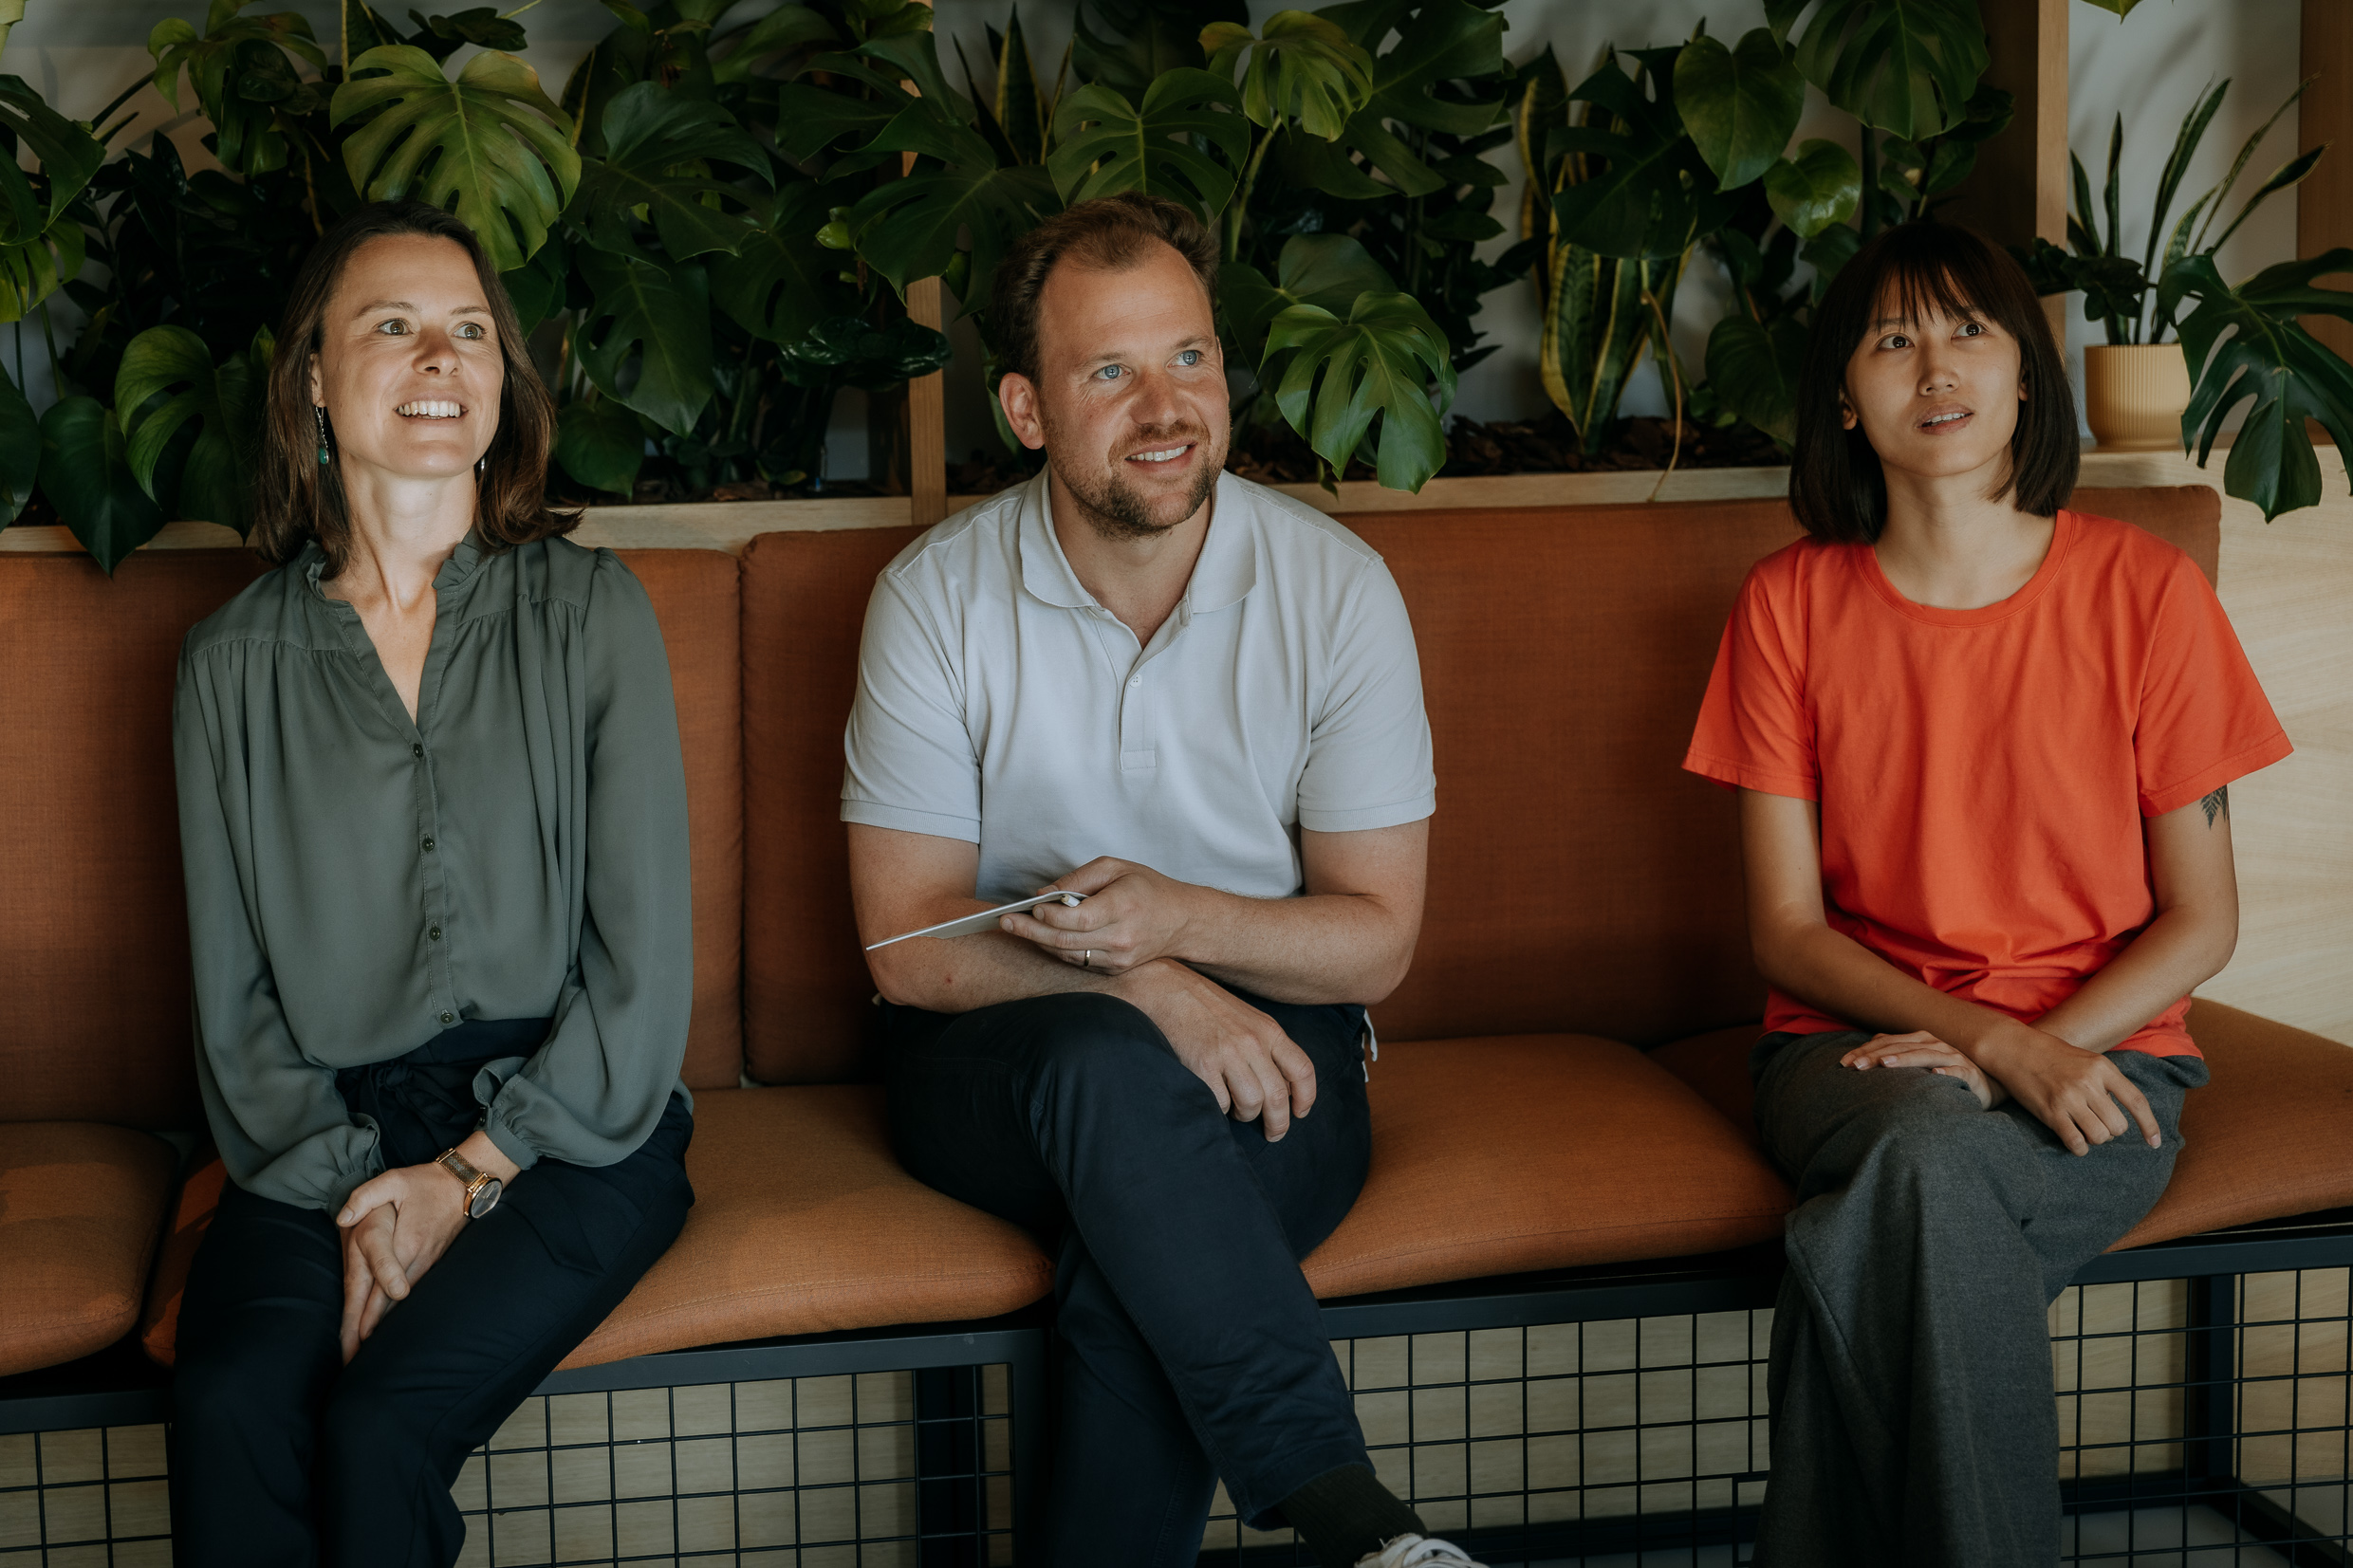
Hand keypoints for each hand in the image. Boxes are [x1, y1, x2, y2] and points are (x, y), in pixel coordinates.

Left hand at [335, 1161, 468, 1361]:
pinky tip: (390, 1331)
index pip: (381, 1286)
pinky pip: (414, 1295)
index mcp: (404, 1244)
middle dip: (370, 1333)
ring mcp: (426, 1264)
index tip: (358, 1339)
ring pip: (403, 1305)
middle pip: (389, 1305)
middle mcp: (416, 1260)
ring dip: (385, 1330)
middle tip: (353, 1363)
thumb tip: (342, 1217)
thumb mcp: (395, 1180)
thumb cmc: (426, 1182)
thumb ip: (366, 1196)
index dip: (368, 1314)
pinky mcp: (431, 1264)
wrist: (466, 1183)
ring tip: (367, 1356)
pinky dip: (399, 1316)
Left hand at [1000, 858, 1197, 975]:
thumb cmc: (1148, 888)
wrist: (1182, 921)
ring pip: (1069, 955)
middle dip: (1031, 931)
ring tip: (1016, 928)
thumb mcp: (1116, 868)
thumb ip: (1079, 879)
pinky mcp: (1115, 970)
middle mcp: (1122, 938)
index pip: (1079, 919)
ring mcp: (1119, 959)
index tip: (1030, 907)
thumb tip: (1044, 894)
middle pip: (1067, 941)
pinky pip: (1078, 961)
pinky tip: (1041, 936)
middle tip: (1004, 922)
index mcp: (1124, 908)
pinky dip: (1057, 949)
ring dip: (1039, 941)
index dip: (1051, 915)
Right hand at [1110, 961, 1316, 1139]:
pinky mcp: (1201, 1064)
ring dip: (1245, 1114)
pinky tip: (1212, 1097)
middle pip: (1278, 1095)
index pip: (1302, 1070)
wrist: (1163, 986)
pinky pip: (1221, 1103)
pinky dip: (1218, 1108)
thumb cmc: (1204, 1006)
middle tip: (1273, 1133)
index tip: (1300, 1114)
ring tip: (1234, 1109)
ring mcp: (1228, 1053)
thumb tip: (1283, 1086)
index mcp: (1268, 1030)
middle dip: (1278, 1123)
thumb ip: (1265, 1046)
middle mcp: (1253, 1042)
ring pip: (1252, 1104)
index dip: (1306, 1098)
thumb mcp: (1246, 1018)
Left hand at [1840, 1030, 2003, 1109]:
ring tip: (1886, 1064)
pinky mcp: (1969, 1073)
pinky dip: (1946, 1072)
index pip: (1886, 1043)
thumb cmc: (1945, 1074)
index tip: (1843, 1063)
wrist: (1986, 1084)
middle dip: (1876, 1055)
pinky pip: (1957, 1071)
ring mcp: (1953, 1056)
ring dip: (1905, 1059)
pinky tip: (1935, 1074)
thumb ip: (1897, 1054)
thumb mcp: (1918, 1064)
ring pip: (1926, 1055)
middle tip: (1856, 1066)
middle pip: (1901, 1047)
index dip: (1865, 1052)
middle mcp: (1934, 1044)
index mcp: (1919, 1040)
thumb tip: (1869, 1052)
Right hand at [1973, 1021, 2162, 1155]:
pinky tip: (2074, 1141)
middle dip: (2110, 1130)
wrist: (2013, 1048)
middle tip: (2096, 1122)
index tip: (2154, 1142)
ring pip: (2100, 1136)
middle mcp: (2088, 1083)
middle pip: (2118, 1126)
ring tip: (2083, 1129)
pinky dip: (2078, 1148)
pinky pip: (2075, 1142)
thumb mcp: (2085, 1059)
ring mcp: (2068, 1098)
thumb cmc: (2050, 1054)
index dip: (2149, 1125)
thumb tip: (2121, 1110)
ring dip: (2094, 1139)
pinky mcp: (2050, 1112)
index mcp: (2102, 1067)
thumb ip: (2105, 1081)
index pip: (2136, 1101)